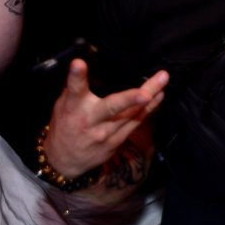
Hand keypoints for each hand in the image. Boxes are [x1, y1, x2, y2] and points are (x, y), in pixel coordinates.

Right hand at [42, 59, 168, 178]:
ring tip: (163, 83)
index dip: (76, 76)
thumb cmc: (64, 127)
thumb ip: (75, 89)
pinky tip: (159, 97)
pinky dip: (148, 109)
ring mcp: (106, 134)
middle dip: (130, 99)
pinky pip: (135, 123)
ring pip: (131, 115)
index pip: (74, 89)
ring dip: (149, 99)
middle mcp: (91, 121)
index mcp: (73, 108)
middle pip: (112, 108)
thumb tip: (87, 65)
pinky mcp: (117, 142)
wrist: (65, 161)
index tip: (79, 63)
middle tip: (146, 92)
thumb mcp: (62, 106)